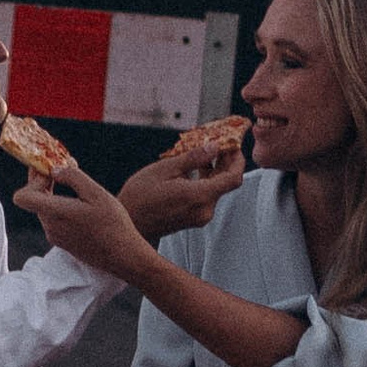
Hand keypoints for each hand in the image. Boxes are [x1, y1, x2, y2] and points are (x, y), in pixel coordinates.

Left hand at [16, 159, 153, 282]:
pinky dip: (59, 208)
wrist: (123, 256)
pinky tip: (78, 204)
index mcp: (56, 213)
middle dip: (44, 183)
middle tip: (60, 168)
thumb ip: (73, 177)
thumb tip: (54, 170)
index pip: (22, 197)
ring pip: (44, 210)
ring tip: (74, 187)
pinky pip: (53, 220)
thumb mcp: (96, 193)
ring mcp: (55, 236)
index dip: (32, 180)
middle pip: (34, 200)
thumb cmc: (113, 223)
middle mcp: (50, 226)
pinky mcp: (62, 243)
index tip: (50, 172)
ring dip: (53, 196)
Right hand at [118, 136, 245, 238]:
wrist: (128, 224)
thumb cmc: (140, 197)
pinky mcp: (194, 218)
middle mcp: (205, 210)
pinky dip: (205, 180)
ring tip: (203, 150)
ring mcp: (200, 216)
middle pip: (226, 182)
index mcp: (200, 196)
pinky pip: (207, 196)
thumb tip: (214, 146)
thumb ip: (193, 158)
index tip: (234, 144)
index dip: (237, 159)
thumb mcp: (166, 169)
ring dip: (214, 170)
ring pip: (216, 188)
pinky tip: (194, 167)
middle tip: (218, 141)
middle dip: (225, 161)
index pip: (234, 178)